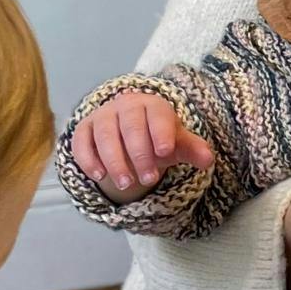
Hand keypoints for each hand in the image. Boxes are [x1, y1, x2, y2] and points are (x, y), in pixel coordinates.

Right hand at [71, 90, 213, 199]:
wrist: (129, 132)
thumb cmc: (157, 137)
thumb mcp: (177, 143)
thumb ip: (192, 149)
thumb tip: (208, 159)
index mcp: (153, 105)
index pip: (157, 116)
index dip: (161, 133)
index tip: (165, 152)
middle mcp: (125, 106)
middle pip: (130, 127)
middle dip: (140, 154)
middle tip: (149, 179)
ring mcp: (102, 116)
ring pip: (105, 136)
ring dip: (115, 161)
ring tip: (127, 184)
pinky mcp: (84, 129)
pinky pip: (82, 142)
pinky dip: (89, 160)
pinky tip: (100, 177)